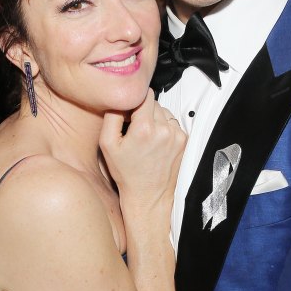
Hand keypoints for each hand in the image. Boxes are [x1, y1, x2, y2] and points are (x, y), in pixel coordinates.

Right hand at [100, 90, 185, 208]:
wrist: (148, 196)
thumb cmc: (127, 174)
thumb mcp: (107, 144)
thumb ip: (112, 116)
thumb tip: (121, 100)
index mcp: (144, 128)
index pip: (144, 94)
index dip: (134, 100)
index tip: (129, 111)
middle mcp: (163, 130)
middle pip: (153, 102)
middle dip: (143, 111)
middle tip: (134, 128)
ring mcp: (176, 135)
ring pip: (163, 111)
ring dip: (154, 118)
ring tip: (145, 137)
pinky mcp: (183, 140)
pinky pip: (172, 123)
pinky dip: (163, 127)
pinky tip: (155, 142)